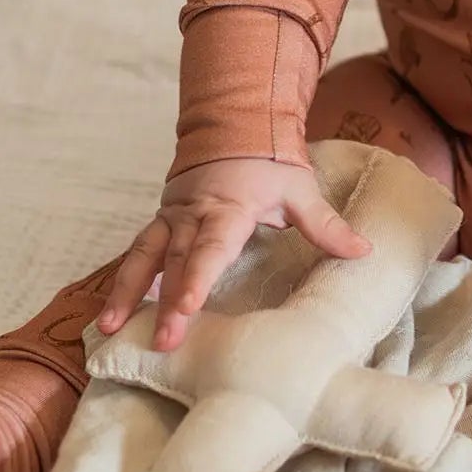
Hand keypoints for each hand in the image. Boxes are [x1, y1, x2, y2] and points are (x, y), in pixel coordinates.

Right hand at [96, 157, 370, 353]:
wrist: (234, 129)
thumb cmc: (270, 165)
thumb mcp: (300, 190)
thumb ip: (326, 225)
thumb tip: (364, 251)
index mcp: (229, 208)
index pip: (212, 248)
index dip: (199, 278)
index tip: (188, 308)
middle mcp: (193, 215)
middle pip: (177, 262)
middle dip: (166, 303)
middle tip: (162, 342)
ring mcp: (171, 219)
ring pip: (144, 256)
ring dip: (126, 292)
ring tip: (107, 327)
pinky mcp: (160, 223)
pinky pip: (138, 252)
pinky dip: (123, 280)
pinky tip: (110, 311)